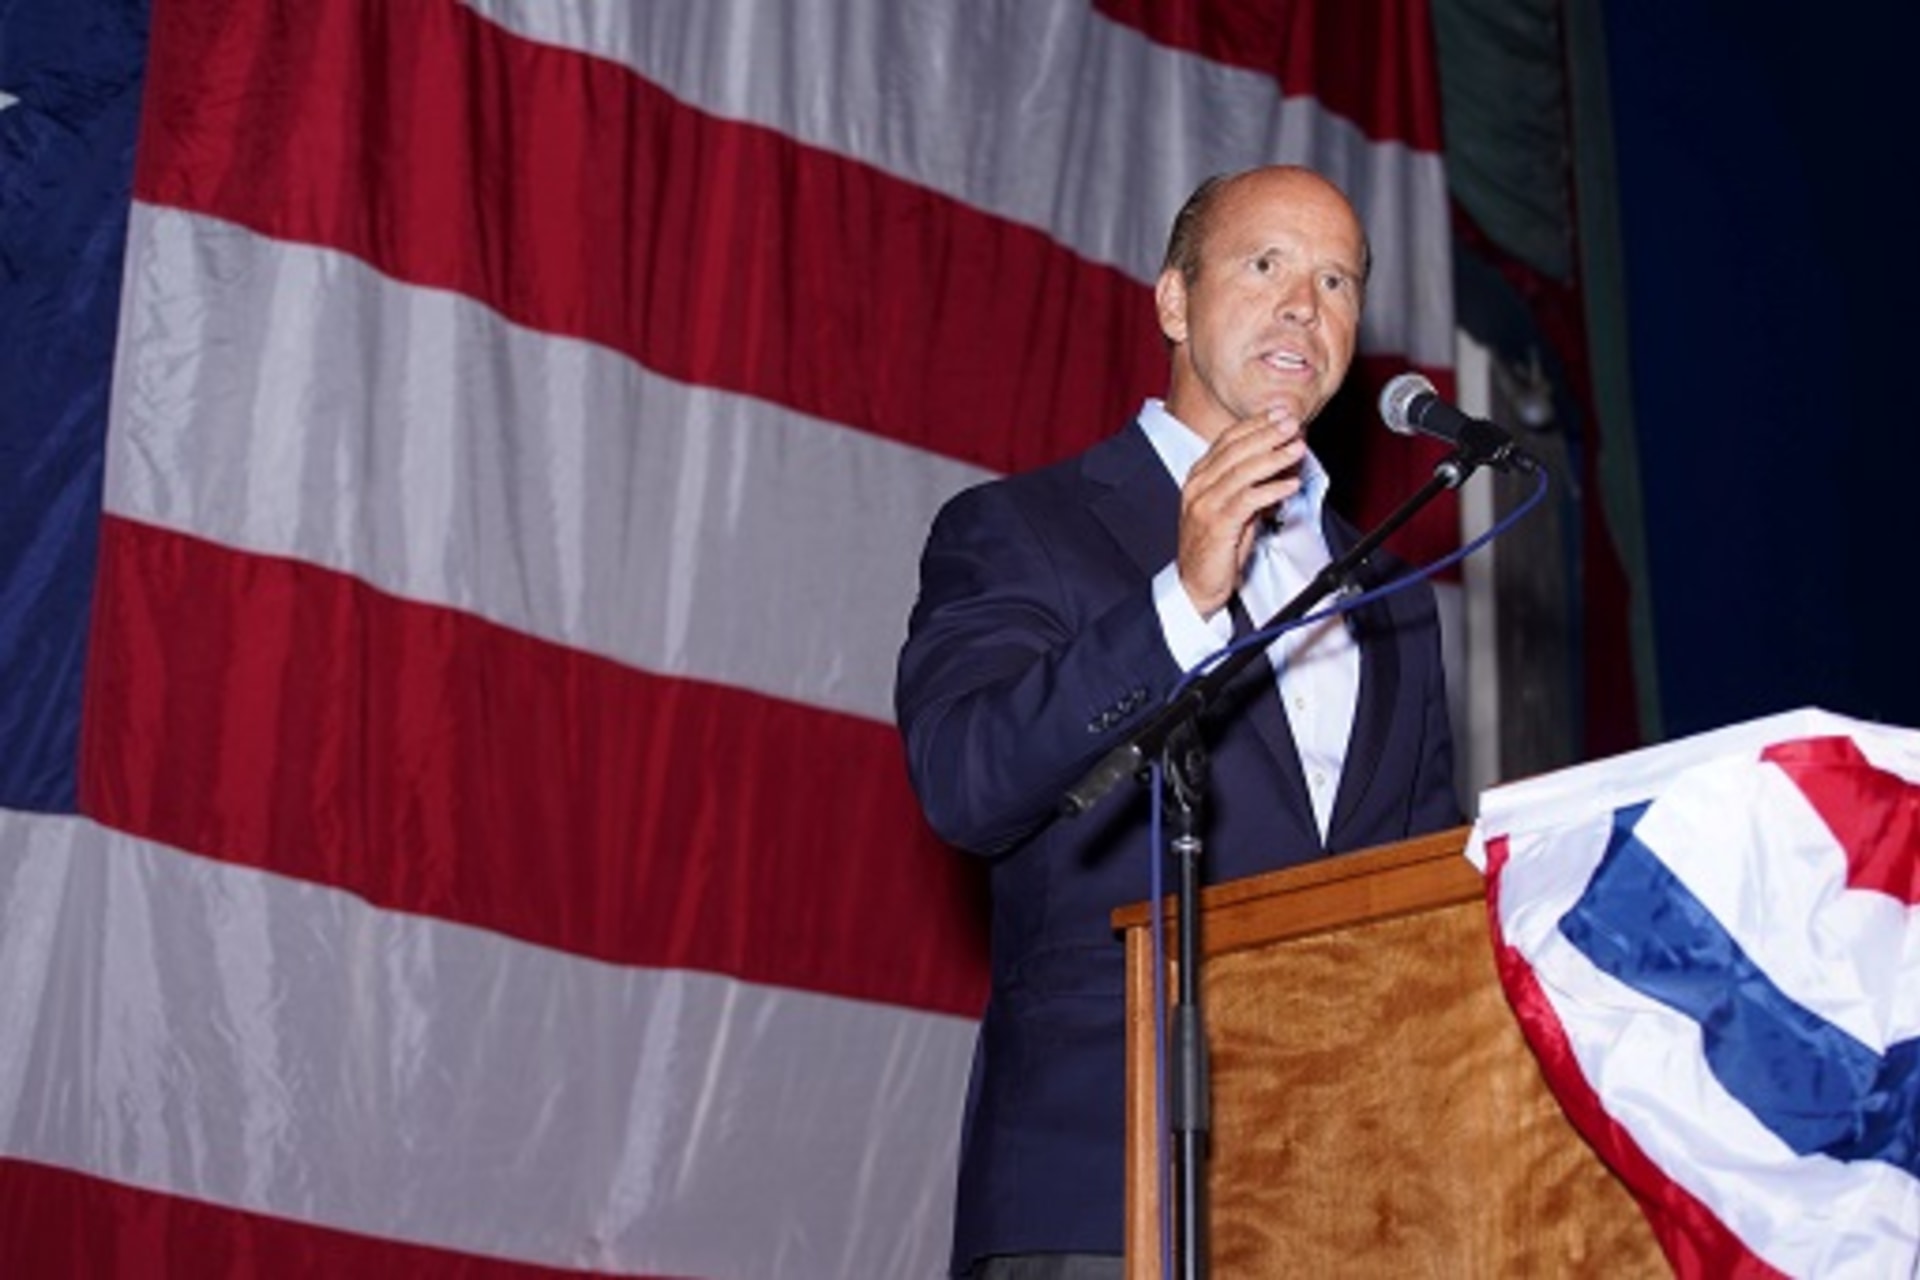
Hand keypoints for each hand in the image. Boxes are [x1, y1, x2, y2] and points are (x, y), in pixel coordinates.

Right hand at [1176, 407, 1305, 616]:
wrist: (1197, 584)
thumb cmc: (1218, 546)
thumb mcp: (1237, 509)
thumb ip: (1255, 484)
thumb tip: (1283, 465)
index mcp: (1200, 476)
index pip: (1228, 440)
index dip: (1256, 424)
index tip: (1281, 413)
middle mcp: (1198, 486)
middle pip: (1235, 450)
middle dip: (1267, 433)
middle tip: (1292, 422)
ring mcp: (1204, 505)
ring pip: (1241, 472)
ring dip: (1274, 458)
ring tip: (1297, 448)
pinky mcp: (1216, 525)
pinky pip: (1246, 501)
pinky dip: (1270, 490)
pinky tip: (1289, 485)